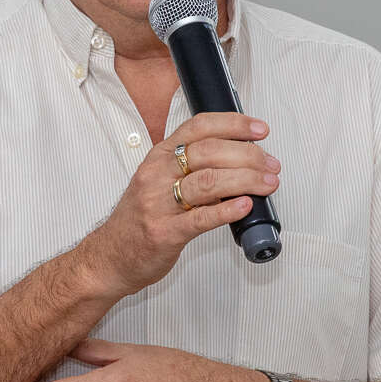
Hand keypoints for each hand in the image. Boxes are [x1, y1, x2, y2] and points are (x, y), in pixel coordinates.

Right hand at [75, 113, 280, 296]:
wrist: (109, 257)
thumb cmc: (139, 219)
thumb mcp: (157, 180)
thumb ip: (190, 167)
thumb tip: (238, 160)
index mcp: (159, 156)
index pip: (199, 127)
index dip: (234, 124)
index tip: (260, 130)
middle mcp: (157, 175)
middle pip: (210, 152)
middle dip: (248, 155)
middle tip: (271, 164)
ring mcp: (159, 204)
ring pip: (209, 181)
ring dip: (246, 179)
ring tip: (268, 183)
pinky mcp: (165, 233)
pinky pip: (201, 218)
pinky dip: (227, 210)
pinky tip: (245, 205)